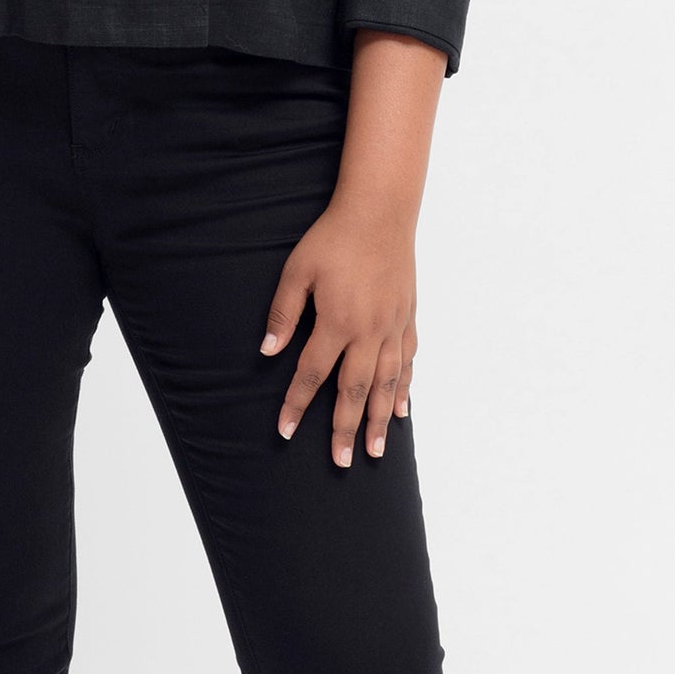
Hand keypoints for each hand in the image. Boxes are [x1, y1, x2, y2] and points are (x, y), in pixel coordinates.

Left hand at [261, 202, 416, 467]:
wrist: (380, 211)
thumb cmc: (333, 238)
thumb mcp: (297, 271)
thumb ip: (283, 314)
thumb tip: (267, 352)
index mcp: (338, 322)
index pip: (312, 374)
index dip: (297, 404)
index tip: (286, 432)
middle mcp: (369, 332)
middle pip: (355, 391)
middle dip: (345, 429)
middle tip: (341, 462)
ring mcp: (393, 327)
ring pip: (386, 384)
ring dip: (378, 420)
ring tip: (375, 451)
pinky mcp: (407, 317)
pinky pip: (407, 362)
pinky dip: (404, 389)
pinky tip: (400, 410)